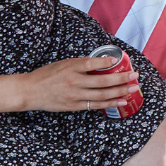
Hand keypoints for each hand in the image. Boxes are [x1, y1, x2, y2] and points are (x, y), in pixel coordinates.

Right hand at [20, 56, 140, 113]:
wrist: (30, 91)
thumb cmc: (47, 75)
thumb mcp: (63, 63)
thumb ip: (81, 64)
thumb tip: (102, 62)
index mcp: (70, 67)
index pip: (91, 63)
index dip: (105, 61)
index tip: (117, 59)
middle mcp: (74, 81)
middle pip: (102, 81)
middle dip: (121, 79)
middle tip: (135, 75)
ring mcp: (74, 95)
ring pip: (101, 95)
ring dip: (119, 92)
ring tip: (133, 88)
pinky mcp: (74, 106)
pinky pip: (95, 105)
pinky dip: (110, 103)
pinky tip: (121, 101)